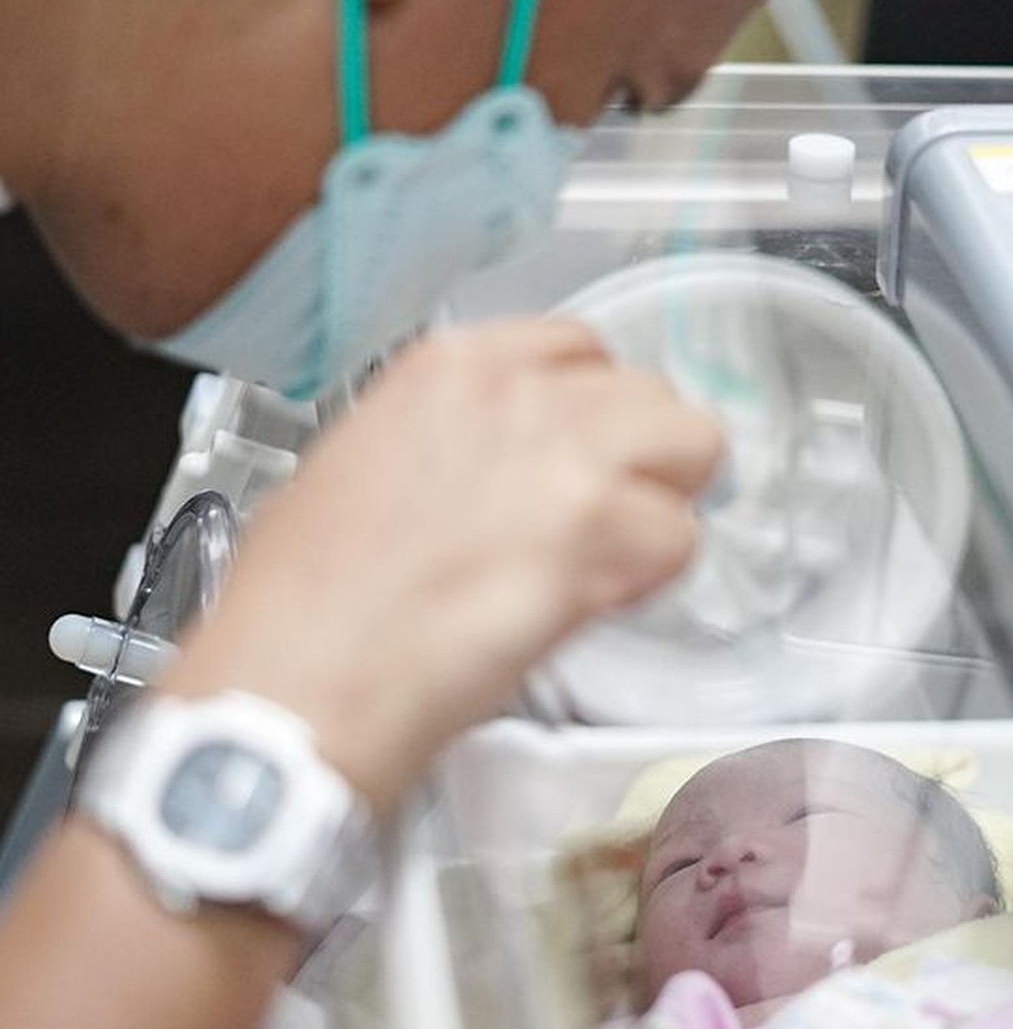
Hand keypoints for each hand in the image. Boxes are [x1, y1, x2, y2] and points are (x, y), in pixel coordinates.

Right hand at [161, 318, 722, 814]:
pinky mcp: (601, 533)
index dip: (591, 411)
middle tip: (606, 520)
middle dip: (643, 457)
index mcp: (452, 367)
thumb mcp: (365, 466)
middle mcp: (522, 393)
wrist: (301, 679)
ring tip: (609, 565)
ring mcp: (569, 455)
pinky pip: (680, 540)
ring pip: (694, 447)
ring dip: (662, 510)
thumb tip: (503, 473)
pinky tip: (594, 606)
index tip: (582, 455)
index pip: (579, 350)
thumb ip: (457, 444)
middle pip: (650, 394)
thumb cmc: (305, 599)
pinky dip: (651, 580)